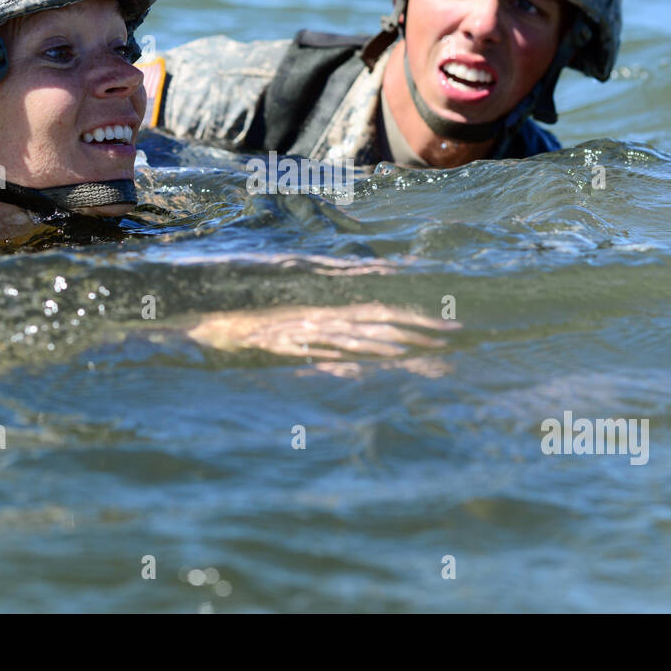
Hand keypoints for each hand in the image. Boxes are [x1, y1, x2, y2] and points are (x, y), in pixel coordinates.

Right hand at [187, 302, 453, 359]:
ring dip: (397, 340)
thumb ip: (333, 342)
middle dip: (419, 326)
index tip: (446, 325)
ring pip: (360, 334)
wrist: (217, 325)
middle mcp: (326, 317)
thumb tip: (360, 359)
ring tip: (429, 345)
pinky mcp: (292, 344)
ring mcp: (310, 330)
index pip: (382, 311)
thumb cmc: (260, 329)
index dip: (415, 317)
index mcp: (331, 311)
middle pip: (381, 320)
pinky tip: (374, 357)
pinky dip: (354, 352)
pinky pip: (327, 348)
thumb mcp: (302, 331)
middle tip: (453, 332)